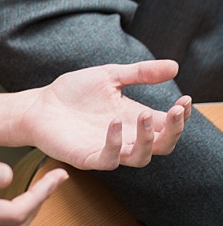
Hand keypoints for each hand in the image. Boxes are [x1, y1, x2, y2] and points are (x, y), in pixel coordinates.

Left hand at [22, 60, 191, 169]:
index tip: (186, 100)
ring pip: (141, 157)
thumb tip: (175, 65)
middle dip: (174, 131)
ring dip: (148, 139)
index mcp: (134, 118)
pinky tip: (114, 123)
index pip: (168, 124)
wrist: (40, 104)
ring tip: (146, 115)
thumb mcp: (110, 75)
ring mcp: (109, 149)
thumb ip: (140, 73)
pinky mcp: (89, 157)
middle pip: (163, 146)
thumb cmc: (74, 91)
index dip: (182, 117)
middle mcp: (127, 137)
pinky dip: (115, 143)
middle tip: (176, 111)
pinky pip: (109, 159)